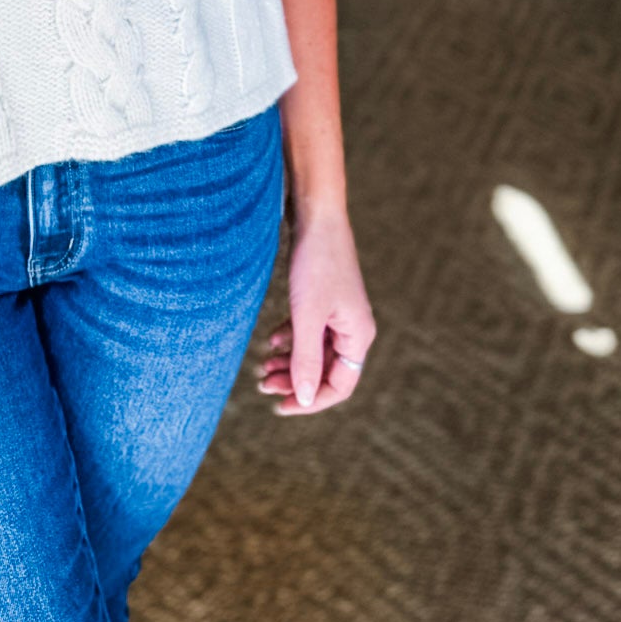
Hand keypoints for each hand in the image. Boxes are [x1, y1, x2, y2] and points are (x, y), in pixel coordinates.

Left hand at [255, 203, 374, 415]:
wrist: (316, 215)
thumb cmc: (316, 263)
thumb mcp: (307, 315)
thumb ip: (305, 359)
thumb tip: (305, 399)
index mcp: (358, 336)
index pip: (339, 385)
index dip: (311, 401)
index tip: (280, 406)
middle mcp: (353, 327)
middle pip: (326, 369)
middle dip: (295, 380)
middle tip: (262, 385)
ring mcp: (339, 312)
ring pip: (315, 350)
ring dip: (291, 361)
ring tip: (262, 368)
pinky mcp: (325, 297)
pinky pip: (310, 330)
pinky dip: (291, 338)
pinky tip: (271, 341)